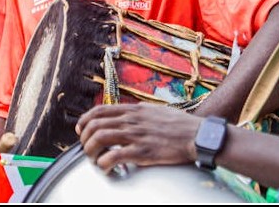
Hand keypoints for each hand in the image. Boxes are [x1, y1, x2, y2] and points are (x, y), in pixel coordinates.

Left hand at [76, 103, 199, 172]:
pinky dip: (104, 164)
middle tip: (87, 149)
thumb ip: (139, 114)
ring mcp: (136, 135)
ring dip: (91, 151)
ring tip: (94, 160)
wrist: (197, 135)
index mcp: (134, 110)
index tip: (81, 130)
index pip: (100, 110)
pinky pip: (113, 157)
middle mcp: (131, 120)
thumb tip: (127, 116)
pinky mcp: (142, 152)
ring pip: (99, 138)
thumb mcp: (155, 111)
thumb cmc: (179, 125)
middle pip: (95, 124)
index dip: (85, 120)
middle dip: (85, 138)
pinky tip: (107, 169)